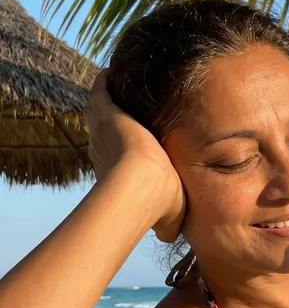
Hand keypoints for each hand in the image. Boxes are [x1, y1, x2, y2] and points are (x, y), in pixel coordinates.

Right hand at [83, 70, 184, 240]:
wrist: (141, 185)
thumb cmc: (156, 204)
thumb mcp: (168, 219)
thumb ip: (168, 225)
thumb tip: (168, 237)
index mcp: (117, 171)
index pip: (118, 155)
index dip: (124, 149)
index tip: (135, 144)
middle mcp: (105, 149)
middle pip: (105, 129)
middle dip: (114, 119)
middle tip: (125, 107)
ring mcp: (104, 129)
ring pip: (101, 108)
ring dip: (108, 98)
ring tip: (118, 85)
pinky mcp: (108, 111)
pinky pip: (101, 88)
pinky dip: (105, 80)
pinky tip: (111, 70)